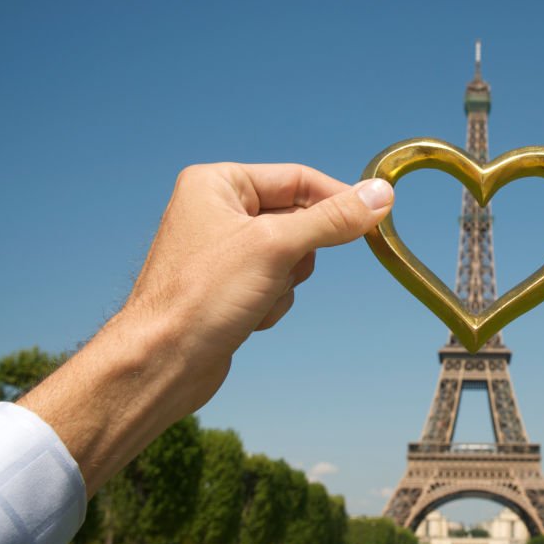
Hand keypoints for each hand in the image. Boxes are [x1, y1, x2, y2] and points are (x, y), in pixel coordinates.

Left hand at [126, 163, 393, 412]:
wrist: (161, 364)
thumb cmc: (204, 296)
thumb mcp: (277, 247)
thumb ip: (332, 219)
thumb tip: (382, 195)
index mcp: (218, 183)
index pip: (298, 179)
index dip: (337, 200)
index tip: (376, 218)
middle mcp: (218, 210)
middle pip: (299, 219)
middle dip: (298, 254)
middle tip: (280, 270)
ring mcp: (225, 250)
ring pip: (292, 256)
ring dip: (285, 282)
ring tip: (254, 298)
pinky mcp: (230, 286)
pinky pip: (276, 283)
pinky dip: (273, 302)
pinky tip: (246, 318)